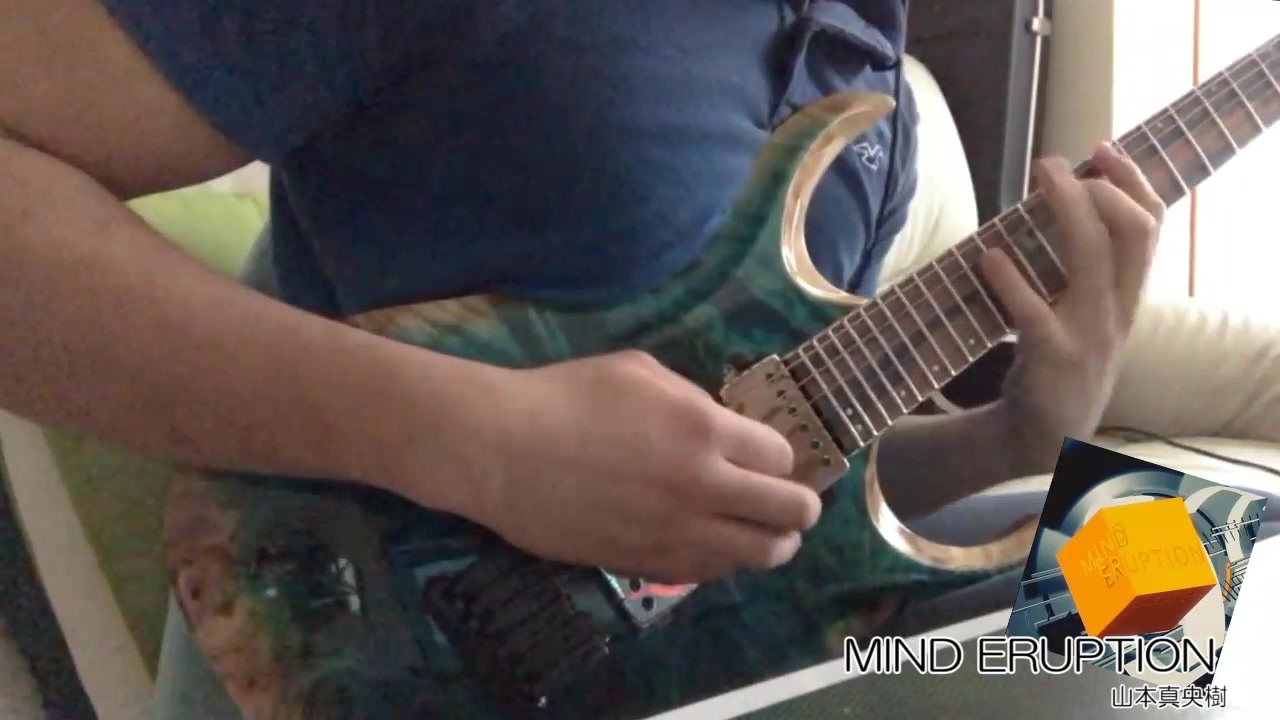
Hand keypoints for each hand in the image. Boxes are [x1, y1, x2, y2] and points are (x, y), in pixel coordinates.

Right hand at [452, 350, 821, 584]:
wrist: (502, 451)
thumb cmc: (565, 396)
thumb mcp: (638, 371)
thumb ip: (692, 399)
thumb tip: (719, 424)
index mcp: (704, 429)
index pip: (781, 457)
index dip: (783, 458)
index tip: (773, 460)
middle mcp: (703, 487)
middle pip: (789, 512)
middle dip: (800, 507)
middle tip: (792, 503)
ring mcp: (677, 533)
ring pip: (761, 555)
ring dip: (774, 543)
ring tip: (768, 535)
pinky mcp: (648, 563)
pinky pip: (712, 573)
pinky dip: (726, 562)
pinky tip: (718, 548)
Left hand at [979, 143, 1164, 470]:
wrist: (1046, 436)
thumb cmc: (1060, 360)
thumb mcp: (1086, 315)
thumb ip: (1084, 269)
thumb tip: (1062, 204)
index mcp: (1128, 296)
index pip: (1150, 227)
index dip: (1132, 183)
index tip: (1103, 150)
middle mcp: (1117, 310)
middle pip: (1129, 232)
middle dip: (1098, 186)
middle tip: (1054, 162)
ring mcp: (1088, 333)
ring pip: (1090, 259)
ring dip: (1065, 211)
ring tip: (1036, 181)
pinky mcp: (1051, 357)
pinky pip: (1033, 311)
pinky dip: (1009, 279)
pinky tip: (988, 256)